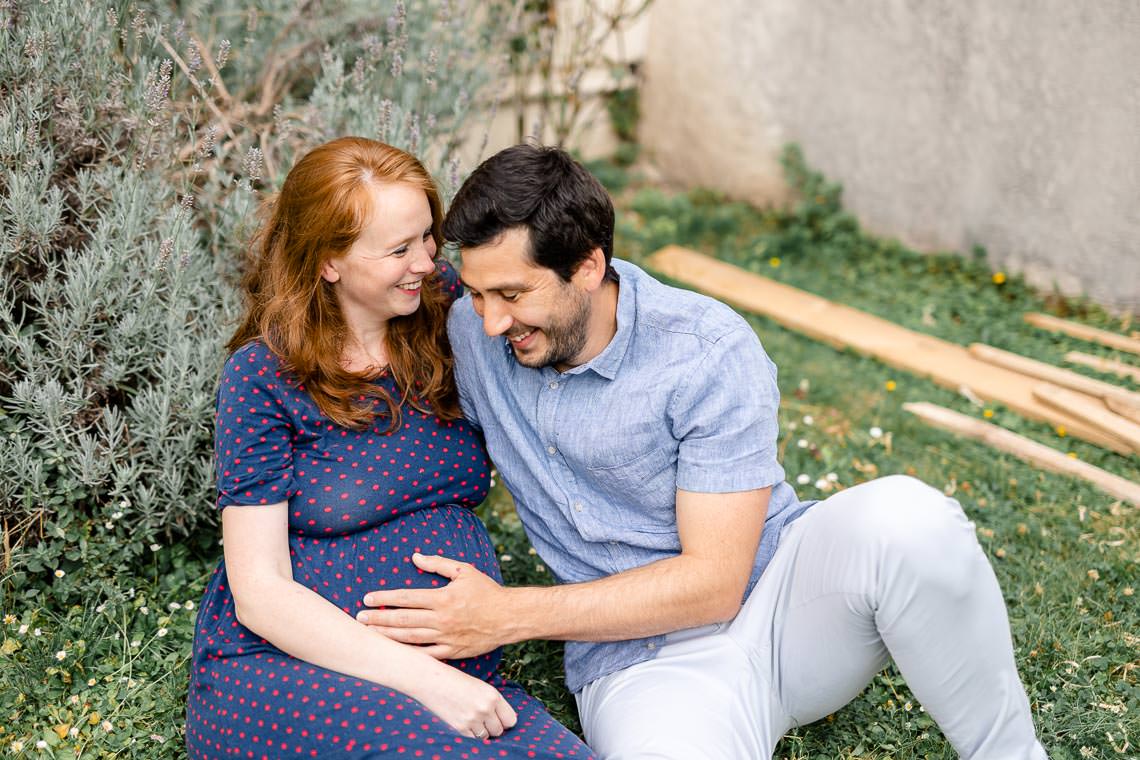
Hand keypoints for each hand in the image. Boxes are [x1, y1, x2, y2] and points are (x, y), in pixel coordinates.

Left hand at [358, 553, 509, 658]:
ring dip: (387, 636)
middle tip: (359, 618)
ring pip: (410, 638)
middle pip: (403, 619)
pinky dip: (409, 655)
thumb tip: (415, 557)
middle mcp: (442, 619)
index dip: (385, 598)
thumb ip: (438, 564)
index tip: (368, 598)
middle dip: (378, 618)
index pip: (406, 597)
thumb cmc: (486, 591)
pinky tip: (394, 653)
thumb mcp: (464, 570)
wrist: (510, 617)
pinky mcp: (452, 651)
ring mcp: (446, 637)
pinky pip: (427, 655)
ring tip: (370, 634)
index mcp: (443, 598)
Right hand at [412, 664, 516, 738]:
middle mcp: (485, 708)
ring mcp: (473, 719)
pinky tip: (465, 724)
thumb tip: (503, 721)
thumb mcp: (480, 686)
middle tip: (482, 719)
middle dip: (492, 727)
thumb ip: (493, 702)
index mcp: (493, 695)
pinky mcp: (460, 728)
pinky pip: (473, 740)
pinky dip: (471, 735)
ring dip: (482, 732)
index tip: (499, 719)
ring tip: (472, 719)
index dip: (505, 721)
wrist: (431, 680)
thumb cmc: (456, 681)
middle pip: (499, 730)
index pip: (511, 720)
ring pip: (486, 736)